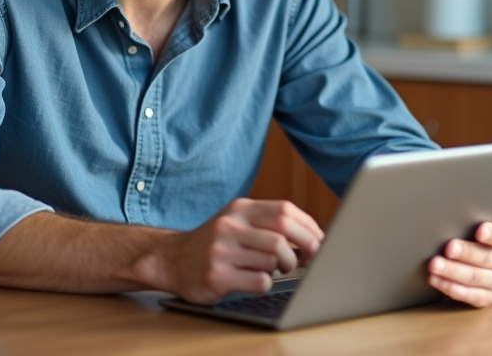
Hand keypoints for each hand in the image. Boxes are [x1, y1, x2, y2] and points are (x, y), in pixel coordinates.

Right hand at [147, 198, 323, 304]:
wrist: (172, 259)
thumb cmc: (215, 243)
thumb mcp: (237, 221)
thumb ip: (269, 222)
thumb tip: (314, 235)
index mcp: (240, 208)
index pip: (285, 210)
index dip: (309, 227)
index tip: (320, 241)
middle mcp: (230, 225)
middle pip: (283, 234)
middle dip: (305, 249)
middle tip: (308, 260)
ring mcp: (222, 250)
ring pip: (273, 259)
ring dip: (282, 268)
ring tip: (273, 269)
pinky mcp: (217, 275)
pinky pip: (260, 281)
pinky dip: (266, 284)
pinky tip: (255, 280)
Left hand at [428, 219, 491, 307]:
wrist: (476, 251)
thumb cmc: (472, 230)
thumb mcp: (478, 219)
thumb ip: (473, 217)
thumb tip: (454, 213)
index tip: (480, 231)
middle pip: (488, 258)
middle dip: (466, 253)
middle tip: (448, 248)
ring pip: (477, 278)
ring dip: (454, 272)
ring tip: (435, 265)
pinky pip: (473, 297)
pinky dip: (453, 289)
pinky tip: (438, 281)